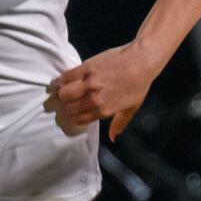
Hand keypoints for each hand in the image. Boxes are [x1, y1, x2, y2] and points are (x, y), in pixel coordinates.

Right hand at [47, 43, 161, 140]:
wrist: (141, 61)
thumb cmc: (138, 86)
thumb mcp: (131, 108)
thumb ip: (119, 124)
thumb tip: (113, 138)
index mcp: (103, 110)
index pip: (79, 119)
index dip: (74, 117)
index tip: (73, 112)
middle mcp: (94, 99)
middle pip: (70, 108)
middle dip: (67, 106)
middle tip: (67, 102)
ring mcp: (89, 83)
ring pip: (65, 93)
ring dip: (62, 93)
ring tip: (63, 91)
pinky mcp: (86, 68)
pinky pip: (67, 76)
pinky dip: (61, 79)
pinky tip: (59, 81)